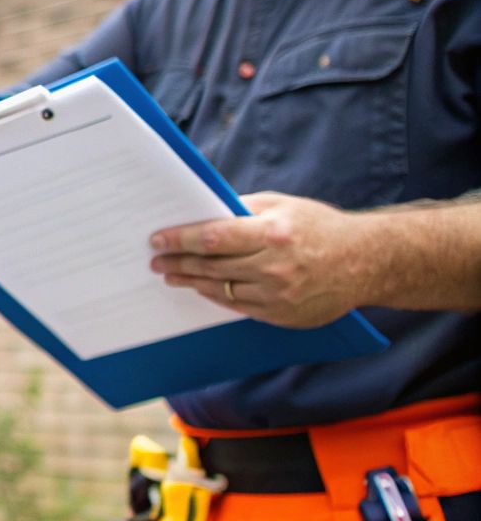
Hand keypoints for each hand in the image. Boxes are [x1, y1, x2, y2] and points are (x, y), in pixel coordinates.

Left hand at [149, 192, 380, 327]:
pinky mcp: (282, 315)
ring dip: (190, 281)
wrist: (366, 262)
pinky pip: (237, 307)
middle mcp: (275, 266)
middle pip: (212, 266)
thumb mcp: (282, 206)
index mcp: (273, 234)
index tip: (157, 239)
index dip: (180, 239)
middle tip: (155, 260)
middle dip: (178, 262)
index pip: (214, 237)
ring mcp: (279, 294)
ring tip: (171, 274)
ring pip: (221, 289)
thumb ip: (241, 209)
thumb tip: (201, 211)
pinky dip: (216, 296)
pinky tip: (201, 288)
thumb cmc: (318, 227)